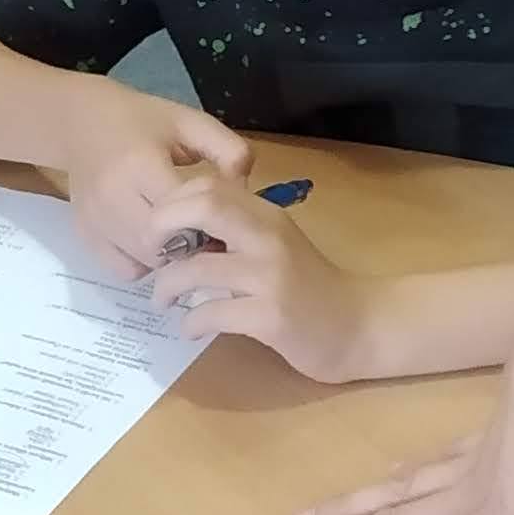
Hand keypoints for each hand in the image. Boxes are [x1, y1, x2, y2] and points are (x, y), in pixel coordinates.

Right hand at [54, 89, 251, 274]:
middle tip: (203, 232)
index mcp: (140, 163)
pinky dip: (143, 263)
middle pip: (162, 243)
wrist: (82, 122)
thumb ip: (228, 150)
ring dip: (168, 256)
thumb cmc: (142, 121)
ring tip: (179, 236)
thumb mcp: (191, 122)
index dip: (208, 220)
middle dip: (189, 243)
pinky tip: (152, 242)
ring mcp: (95, 219)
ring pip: (144, 260)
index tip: (221, 217)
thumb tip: (244, 191)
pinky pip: (123, 269)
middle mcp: (112, 195)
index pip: (182, 211)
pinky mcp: (85, 234)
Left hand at [143, 174, 366, 379]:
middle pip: (202, 207)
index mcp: (267, 216)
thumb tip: (184, 231)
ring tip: (161, 300)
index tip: (160, 230)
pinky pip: (212, 314)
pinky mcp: (270, 317)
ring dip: (166, 286)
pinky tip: (191, 329)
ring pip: (196, 268)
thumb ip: (240, 232)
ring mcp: (270, 277)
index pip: (209, 185)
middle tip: (152, 255)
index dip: (172, 201)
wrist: (361, 327)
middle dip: (160, 228)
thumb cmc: (314, 287)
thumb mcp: (278, 246)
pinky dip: (191, 323)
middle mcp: (268, 238)